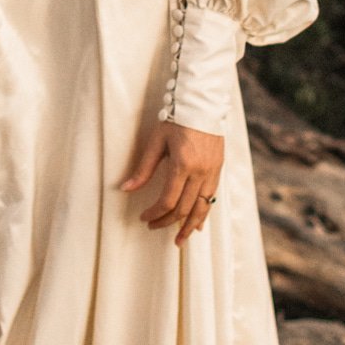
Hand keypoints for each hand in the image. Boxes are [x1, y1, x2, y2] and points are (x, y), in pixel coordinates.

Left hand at [120, 119, 223, 242]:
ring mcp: (212, 172)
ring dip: (189, 226)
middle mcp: (200, 172)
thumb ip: (143, 169)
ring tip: (179, 240)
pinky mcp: (218, 169)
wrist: (202, 104)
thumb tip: (125, 188)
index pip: (168, 200)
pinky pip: (211, 198)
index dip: (155, 213)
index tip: (144, 218)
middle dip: (168, 222)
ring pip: (201, 208)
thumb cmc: (176, 120)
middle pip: (184, 208)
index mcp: (182, 165)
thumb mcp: (156, 142)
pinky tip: (198, 224)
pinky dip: (204, 213)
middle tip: (154, 227)